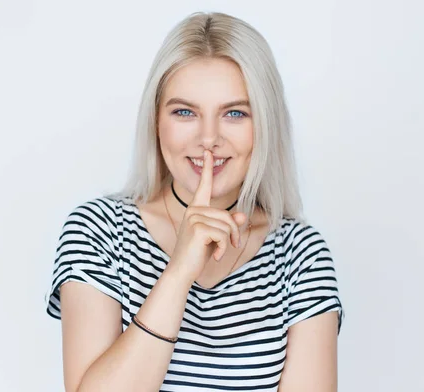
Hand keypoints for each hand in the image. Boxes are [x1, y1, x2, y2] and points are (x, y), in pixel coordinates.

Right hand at [166, 150, 246, 285]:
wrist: (182, 271)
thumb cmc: (196, 254)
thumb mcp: (215, 237)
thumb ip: (228, 225)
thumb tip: (242, 216)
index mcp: (196, 209)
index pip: (204, 186)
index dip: (207, 169)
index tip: (209, 152)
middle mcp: (193, 210)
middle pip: (227, 216)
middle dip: (233, 234)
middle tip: (230, 247)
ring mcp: (194, 218)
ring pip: (227, 226)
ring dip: (229, 242)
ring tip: (218, 252)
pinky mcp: (198, 229)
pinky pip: (223, 235)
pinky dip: (223, 248)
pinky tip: (214, 256)